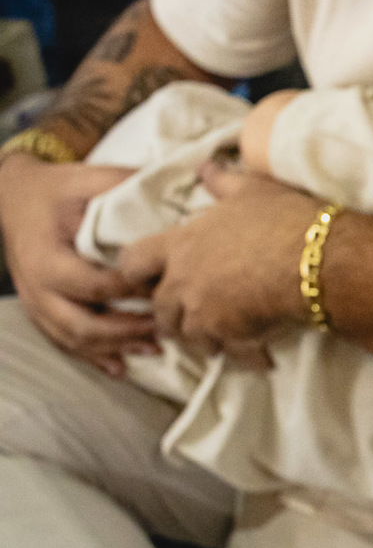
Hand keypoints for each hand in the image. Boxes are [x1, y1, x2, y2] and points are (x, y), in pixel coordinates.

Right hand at [0, 154, 156, 375]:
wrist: (12, 198)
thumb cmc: (59, 189)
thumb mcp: (90, 180)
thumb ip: (128, 189)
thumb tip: (180, 195)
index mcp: (47, 256)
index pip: (92, 284)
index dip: (130, 290)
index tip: (165, 286)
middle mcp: (37, 286)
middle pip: (82, 323)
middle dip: (127, 330)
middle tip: (165, 326)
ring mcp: (35, 303)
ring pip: (74, 339)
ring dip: (115, 348)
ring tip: (154, 349)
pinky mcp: (39, 311)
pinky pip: (63, 342)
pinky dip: (94, 358)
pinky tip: (121, 368)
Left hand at [118, 159, 316, 362]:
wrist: (316, 260)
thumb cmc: (283, 218)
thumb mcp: (252, 189)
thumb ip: (222, 181)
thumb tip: (206, 168)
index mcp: (181, 243)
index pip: (132, 261)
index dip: (137, 272)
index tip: (152, 276)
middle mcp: (184, 281)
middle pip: (159, 309)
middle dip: (173, 313)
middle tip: (196, 310)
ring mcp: (204, 313)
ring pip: (188, 336)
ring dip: (204, 336)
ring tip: (226, 334)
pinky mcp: (230, 337)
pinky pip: (228, 354)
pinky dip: (242, 354)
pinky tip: (260, 353)